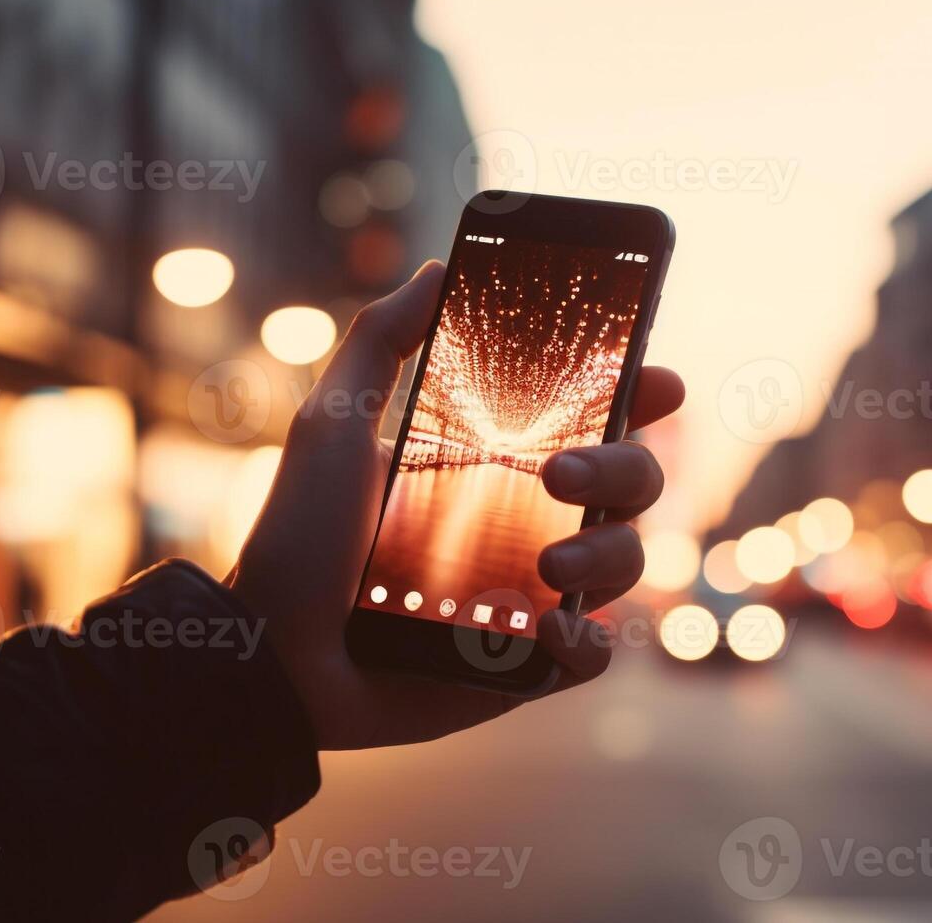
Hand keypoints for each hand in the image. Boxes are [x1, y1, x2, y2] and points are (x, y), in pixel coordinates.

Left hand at [228, 260, 684, 750]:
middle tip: (562, 475)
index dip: (639, 397)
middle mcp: (529, 524)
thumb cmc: (296, 537)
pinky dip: (585, 645)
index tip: (660, 380)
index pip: (595, 422)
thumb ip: (382, 339)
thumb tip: (436, 265)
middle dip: (624, 470)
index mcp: (498, 465)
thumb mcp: (334, 422)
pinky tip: (551, 630)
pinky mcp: (524, 666)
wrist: (270, 653)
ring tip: (548, 568)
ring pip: (624, 563)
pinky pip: (591, 655)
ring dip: (607, 556)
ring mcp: (532, 596)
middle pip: (631, 485)